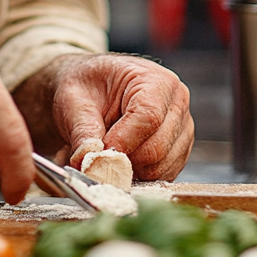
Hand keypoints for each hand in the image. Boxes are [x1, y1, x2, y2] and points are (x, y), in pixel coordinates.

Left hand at [49, 54, 193, 180]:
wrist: (93, 89)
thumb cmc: (87, 87)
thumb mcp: (75, 100)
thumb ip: (83, 130)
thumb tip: (88, 160)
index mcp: (155, 80)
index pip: (149, 117)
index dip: (123, 141)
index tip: (99, 152)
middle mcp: (176, 103)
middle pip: (158, 147)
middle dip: (124, 160)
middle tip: (96, 159)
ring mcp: (182, 128)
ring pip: (161, 167)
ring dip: (130, 171)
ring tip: (107, 156)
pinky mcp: (179, 150)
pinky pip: (163, 176)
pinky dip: (139, 177)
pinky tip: (121, 162)